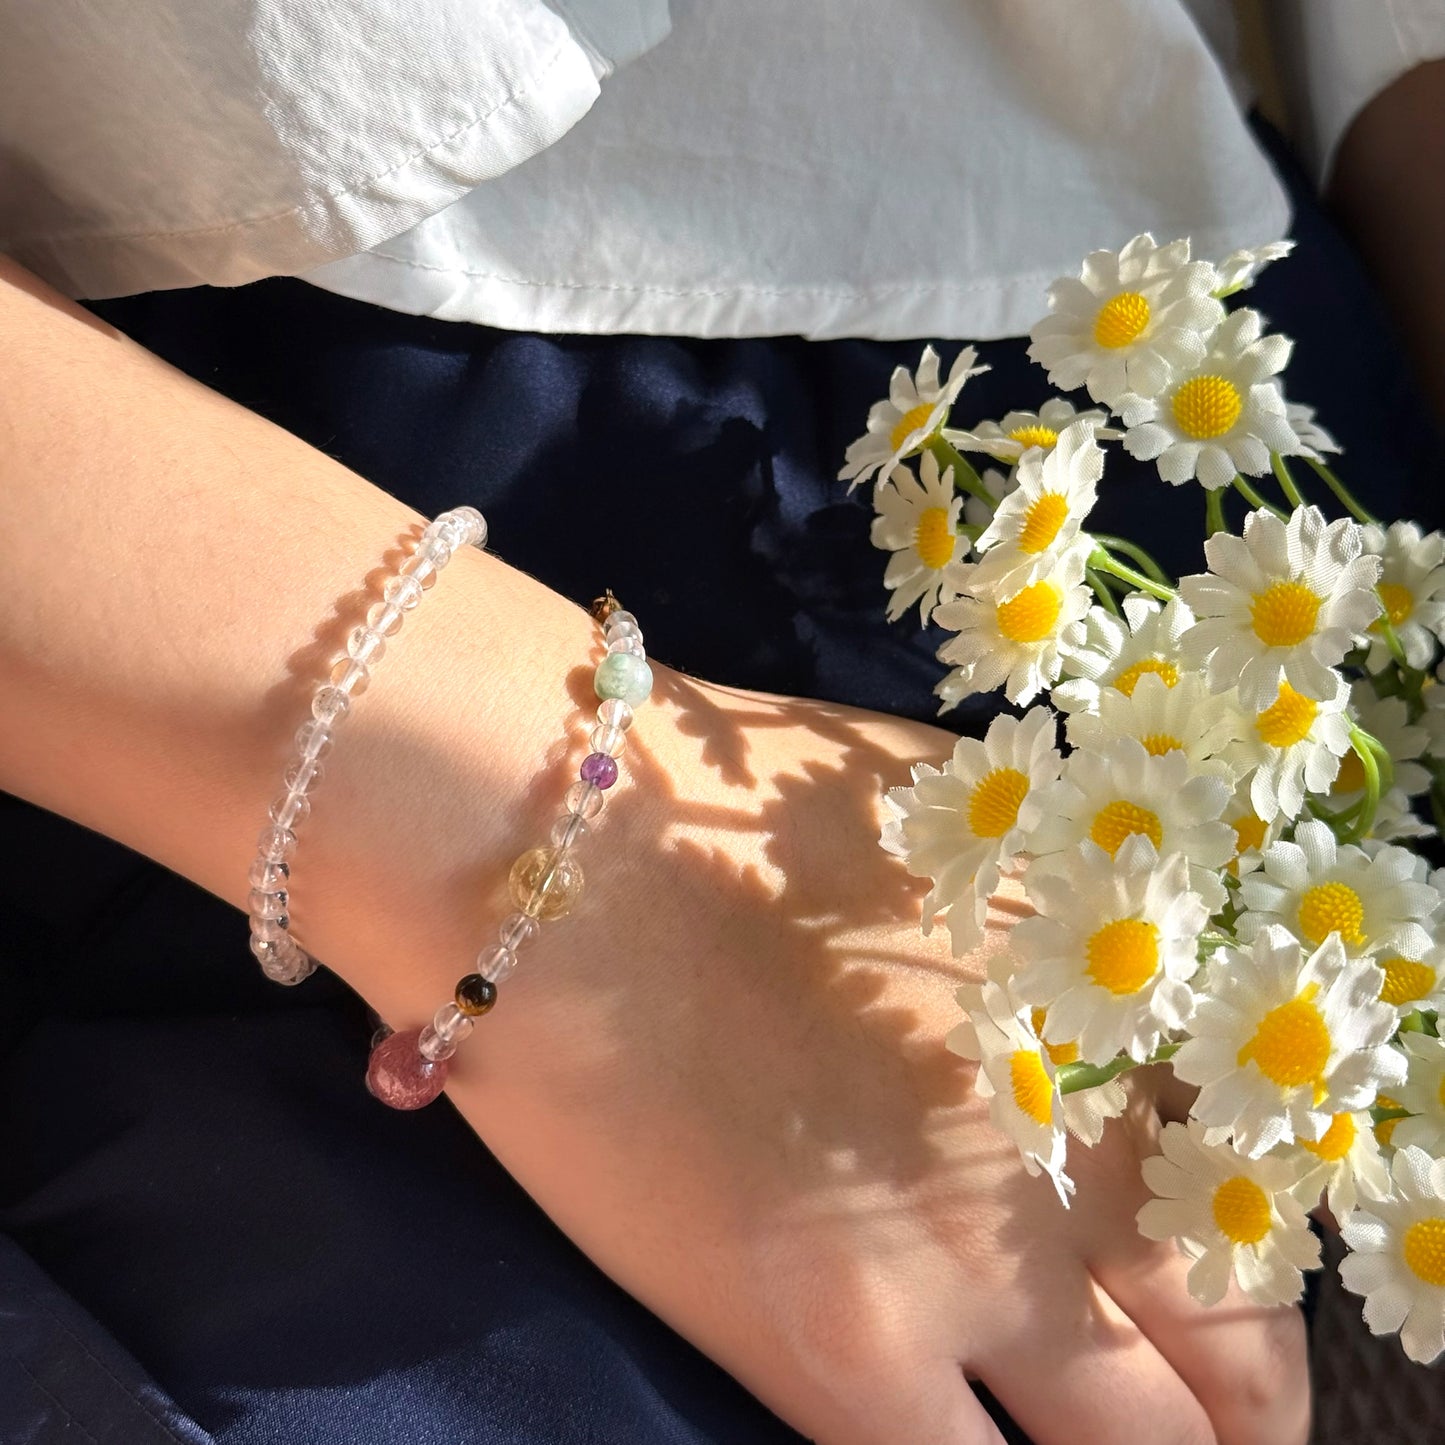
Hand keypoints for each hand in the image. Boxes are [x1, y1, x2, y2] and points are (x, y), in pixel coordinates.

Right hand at [371, 669, 1310, 1444]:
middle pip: (1234, 1359)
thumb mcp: (966, 836)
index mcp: (1117, 1031)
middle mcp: (1077, 1163)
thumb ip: (1073, 939)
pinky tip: (970, 1441)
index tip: (1220, 1318)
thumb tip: (1124, 1027)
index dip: (1255, 1290)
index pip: (1257, 1211)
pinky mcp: (835, 1349)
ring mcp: (964, 1269)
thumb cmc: (743, 808)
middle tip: (1197, 1411)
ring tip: (1099, 1439)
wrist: (564, 852)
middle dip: (1234, 1403)